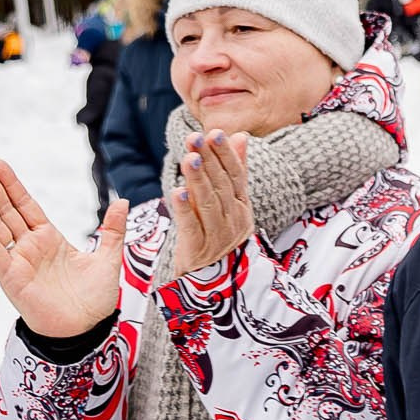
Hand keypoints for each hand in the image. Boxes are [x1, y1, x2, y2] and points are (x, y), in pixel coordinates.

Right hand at [0, 159, 127, 338]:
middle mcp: (29, 246)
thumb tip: (122, 201)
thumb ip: (112, 230)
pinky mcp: (11, 278)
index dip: (11, 184)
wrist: (87, 330)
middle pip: (5, 210)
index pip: (25, 204)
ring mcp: (18, 261)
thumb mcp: (107, 258)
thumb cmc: (94, 299)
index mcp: (48, 238)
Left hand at [166, 130, 252, 277]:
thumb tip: (240, 136)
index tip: (215, 133)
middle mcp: (234, 221)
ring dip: (198, 179)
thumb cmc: (219, 237)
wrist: (216, 286)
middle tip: (196, 138)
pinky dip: (185, 209)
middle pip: (221, 186)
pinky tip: (177, 192)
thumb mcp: (231, 204)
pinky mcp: (199, 252)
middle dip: (208, 160)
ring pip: (208, 203)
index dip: (225, 154)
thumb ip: (235, 171)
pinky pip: (192, 227)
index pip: (236, 176)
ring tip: (189, 158)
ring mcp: (218, 237)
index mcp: (242, 207)